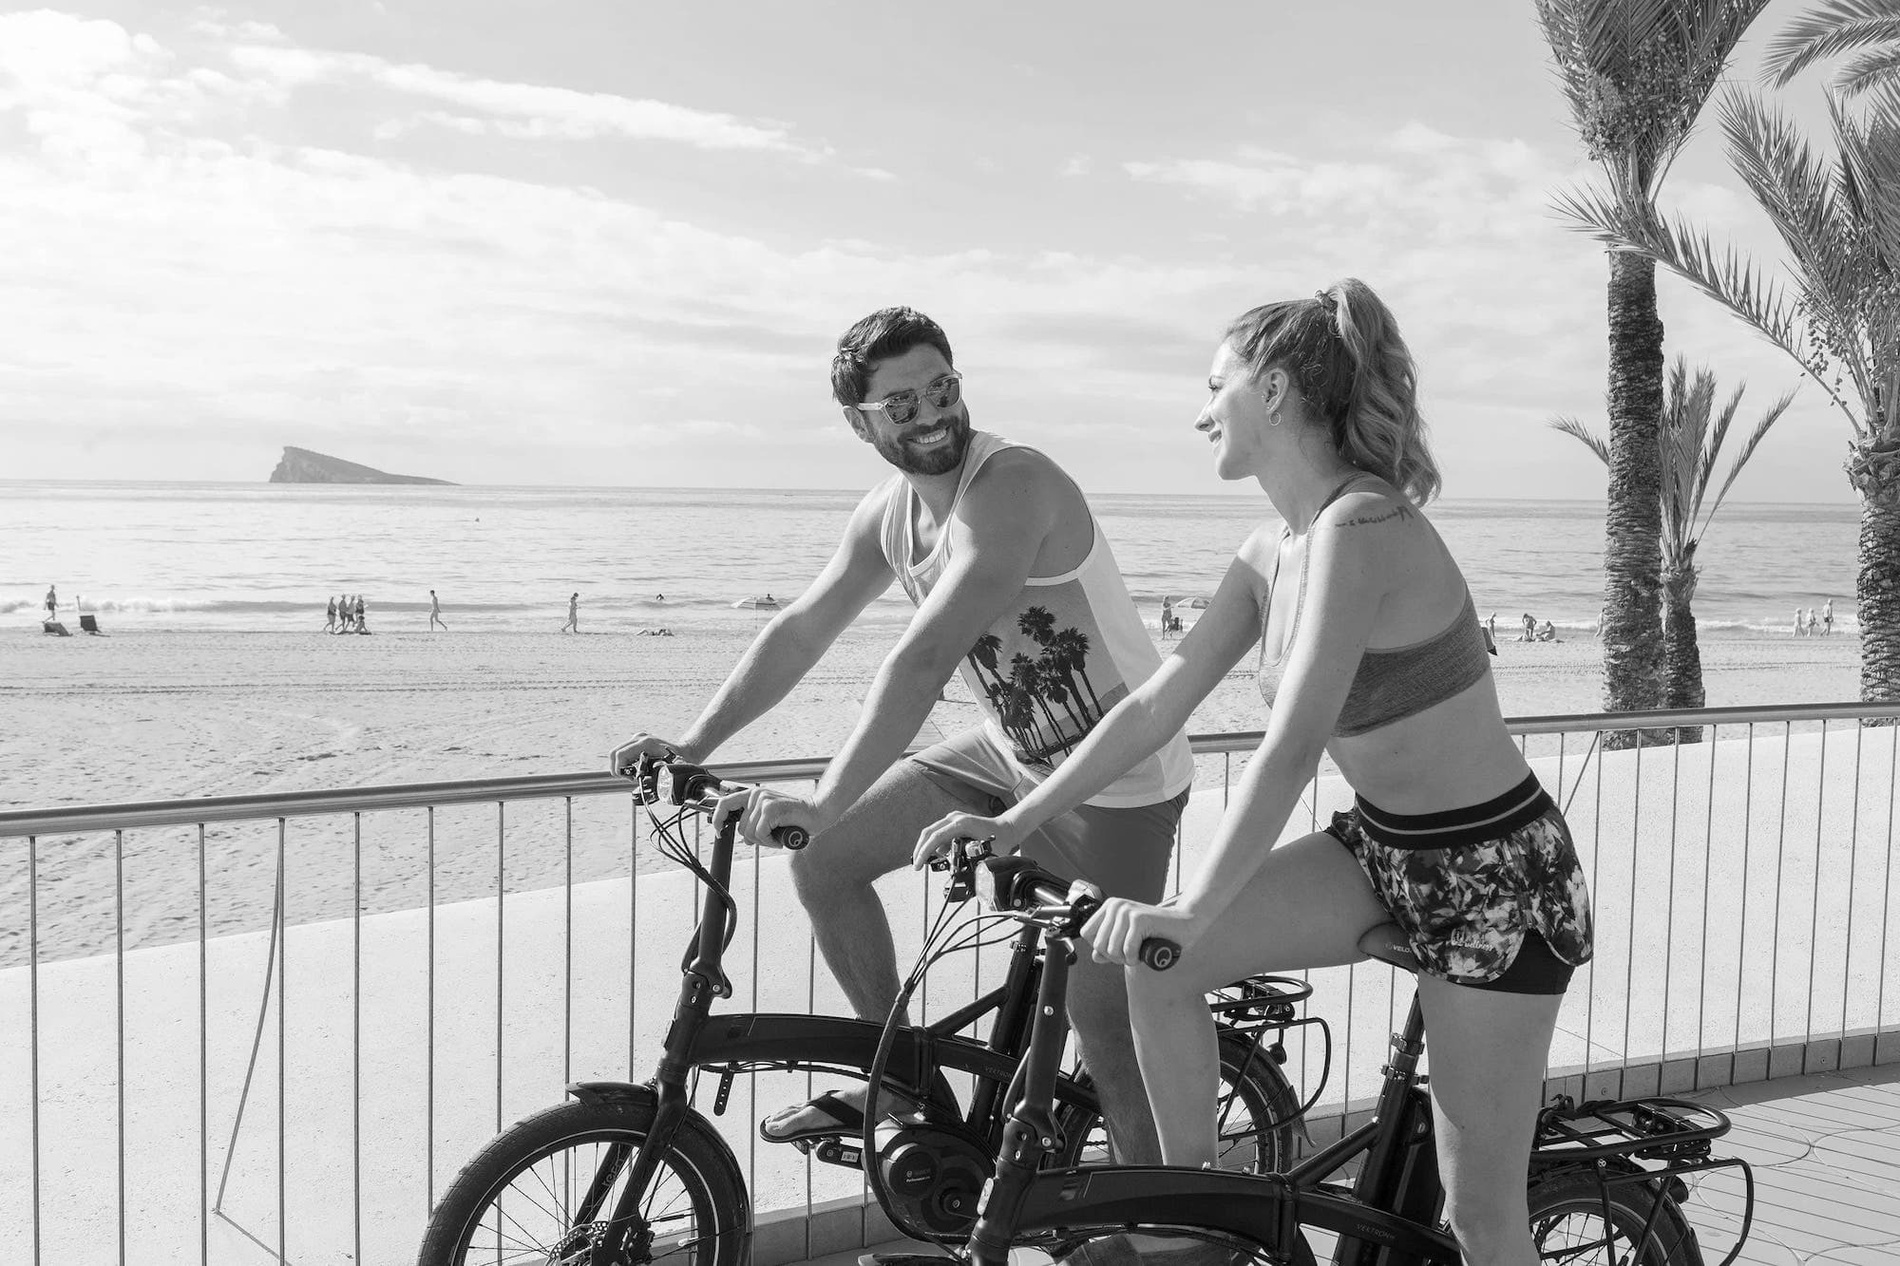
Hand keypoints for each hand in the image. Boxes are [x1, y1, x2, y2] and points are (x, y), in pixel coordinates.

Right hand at [609, 732, 687, 777]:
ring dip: (620, 766)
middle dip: (617, 769)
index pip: (621, 754)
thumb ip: (660, 772)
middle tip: (628, 778)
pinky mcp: (636, 742)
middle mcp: (639, 738)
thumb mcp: (669, 766)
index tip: (628, 778)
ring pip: (616, 753)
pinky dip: (623, 763)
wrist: (683, 751)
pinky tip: (632, 770)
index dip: (620, 769)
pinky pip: (622, 752)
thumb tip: (652, 780)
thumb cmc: (677, 758)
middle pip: (615, 753)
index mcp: (645, 743)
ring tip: (631, 775)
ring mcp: (637, 739)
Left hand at [712, 784, 826, 848]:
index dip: (717, 819)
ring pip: (750, 833)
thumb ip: (755, 824)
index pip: (725, 803)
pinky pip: (760, 834)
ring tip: (778, 834)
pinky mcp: (770, 809)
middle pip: (741, 828)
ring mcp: (763, 800)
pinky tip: (781, 836)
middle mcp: (756, 794)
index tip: (718, 831)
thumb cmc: (795, 818)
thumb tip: (744, 839)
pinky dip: (771, 842)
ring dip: (765, 841)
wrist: (817, 813)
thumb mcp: (770, 820)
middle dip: (756, 839)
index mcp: (753, 795)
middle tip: (772, 836)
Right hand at [913, 811, 1027, 870]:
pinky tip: (942, 856)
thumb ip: (972, 863)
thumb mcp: (986, 854)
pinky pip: (940, 833)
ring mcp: (954, 818)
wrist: (1007, 828)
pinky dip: (936, 845)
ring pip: (932, 833)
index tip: (918, 864)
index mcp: (961, 824)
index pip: (936, 837)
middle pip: (929, 833)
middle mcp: (954, 818)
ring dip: (929, 848)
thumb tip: (958, 874)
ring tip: (931, 863)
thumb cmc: (999, 839)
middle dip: (921, 850)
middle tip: (917, 866)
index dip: (925, 852)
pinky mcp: (954, 822)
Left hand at [1080, 896, 1210, 967]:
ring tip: (1140, 951)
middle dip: (1115, 957)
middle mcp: (1116, 906)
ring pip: (1111, 950)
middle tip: (1132, 952)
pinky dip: (1136, 958)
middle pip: (1098, 945)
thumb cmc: (1159, 932)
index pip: (1087, 933)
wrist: (1186, 924)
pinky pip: (1127, 950)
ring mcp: (1126, 911)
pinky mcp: (1139, 919)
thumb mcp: (1130, 939)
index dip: (1101, 948)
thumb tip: (1095, 957)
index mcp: (1110, 907)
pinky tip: (1145, 951)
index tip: (1118, 949)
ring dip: (1127, 959)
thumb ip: (1111, 946)